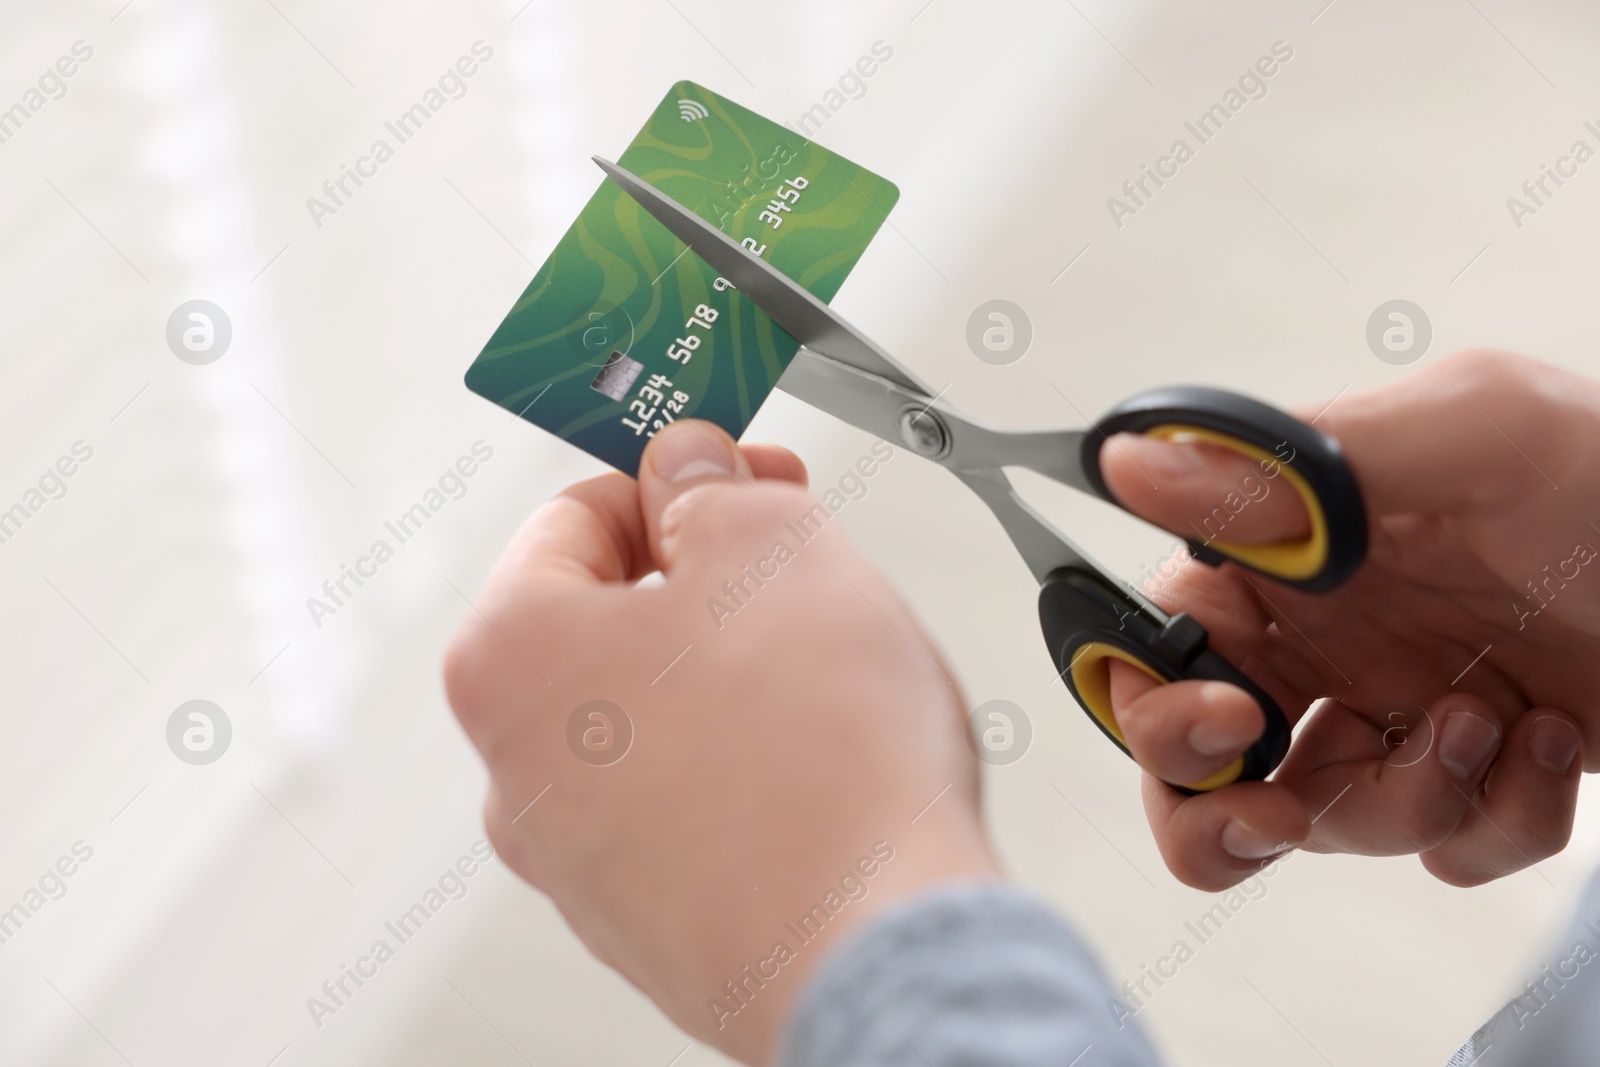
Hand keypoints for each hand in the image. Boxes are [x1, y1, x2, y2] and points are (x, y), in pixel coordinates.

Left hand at [444, 422, 997, 1063]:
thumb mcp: (773, 545)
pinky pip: (691, 801)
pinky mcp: (648, 919)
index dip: (675, 478)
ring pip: (655, 715)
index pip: (574, 517)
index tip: (741, 472)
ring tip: (828, 675)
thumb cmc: (819, 767)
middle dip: (708, 578)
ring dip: (732, 672)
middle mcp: (518, 770)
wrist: (879, 956)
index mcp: (510, 659)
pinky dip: (748, 765)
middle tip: (795, 560)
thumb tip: (687, 468)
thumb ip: (712, 484)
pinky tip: (823, 765)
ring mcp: (579, 859)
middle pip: (610, 622)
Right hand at [1100, 350, 1598, 889]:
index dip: (1159, 699)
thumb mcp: (1476, 437)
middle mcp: (1328, 636)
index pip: (1162, 638)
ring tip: (1485, 726)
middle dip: (1218, 808)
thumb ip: (1296, 464)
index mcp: (1294, 552)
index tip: (1235, 719)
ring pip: (1323, 820)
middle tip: (1277, 811)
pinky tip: (1551, 743)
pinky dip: (1497, 819)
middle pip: (1200, 758)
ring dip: (1400, 802)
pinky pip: (1446, 848)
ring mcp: (1401, 709)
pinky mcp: (1482, 773)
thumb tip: (1129, 464)